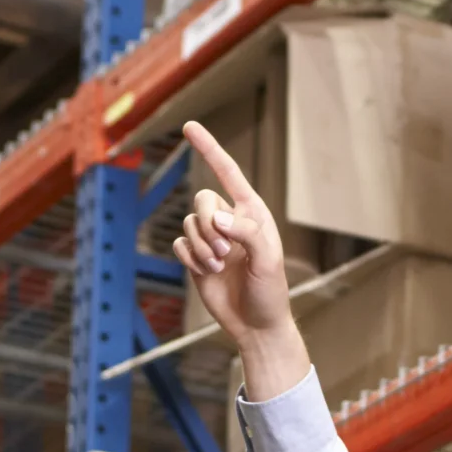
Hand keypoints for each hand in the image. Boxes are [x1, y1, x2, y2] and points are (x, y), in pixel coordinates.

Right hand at [171, 121, 309, 400]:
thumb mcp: (267, 261)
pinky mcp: (196, 258)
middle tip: (225, 254)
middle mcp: (230, 220)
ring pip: (189, 224)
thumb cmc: (270, 292)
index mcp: (251, 212)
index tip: (189, 126)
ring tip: (220, 268)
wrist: (256, 325)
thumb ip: (246, 233)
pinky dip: (190, 259)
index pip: (227, 172)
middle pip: (201, 200)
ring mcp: (211, 239)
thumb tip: (217, 218)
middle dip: (208, 226)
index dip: (208, 148)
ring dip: (201, 248)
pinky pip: (180, 244)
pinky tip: (207, 274)